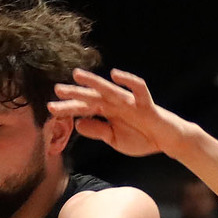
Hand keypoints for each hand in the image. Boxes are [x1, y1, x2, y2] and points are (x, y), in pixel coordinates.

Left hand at [50, 68, 195, 158]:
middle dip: (75, 93)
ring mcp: (129, 102)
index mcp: (107, 112)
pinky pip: (137, 89)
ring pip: (109, 89)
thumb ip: (97, 131)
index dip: (68, 108)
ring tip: (77, 74)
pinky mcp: (145, 104)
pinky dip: (127, 81)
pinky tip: (115, 75)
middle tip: (56, 89)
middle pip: (92, 97)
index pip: (84, 108)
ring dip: (94, 82)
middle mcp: (115, 104)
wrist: (167, 142)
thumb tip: (78, 124)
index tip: (50, 108)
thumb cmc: (141, 138)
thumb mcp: (114, 139)